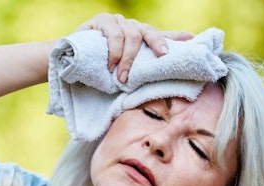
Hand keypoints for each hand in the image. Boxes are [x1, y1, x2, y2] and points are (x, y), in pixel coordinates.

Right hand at [77, 13, 192, 82]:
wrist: (70, 61)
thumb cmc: (99, 68)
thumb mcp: (122, 71)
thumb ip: (138, 72)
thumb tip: (159, 87)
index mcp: (139, 37)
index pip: (161, 34)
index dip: (177, 36)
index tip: (193, 39)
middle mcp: (130, 26)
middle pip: (149, 32)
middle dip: (158, 44)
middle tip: (162, 57)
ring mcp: (116, 22)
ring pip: (131, 35)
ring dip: (128, 59)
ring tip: (122, 77)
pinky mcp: (101, 21)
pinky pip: (113, 34)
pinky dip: (114, 51)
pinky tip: (110, 64)